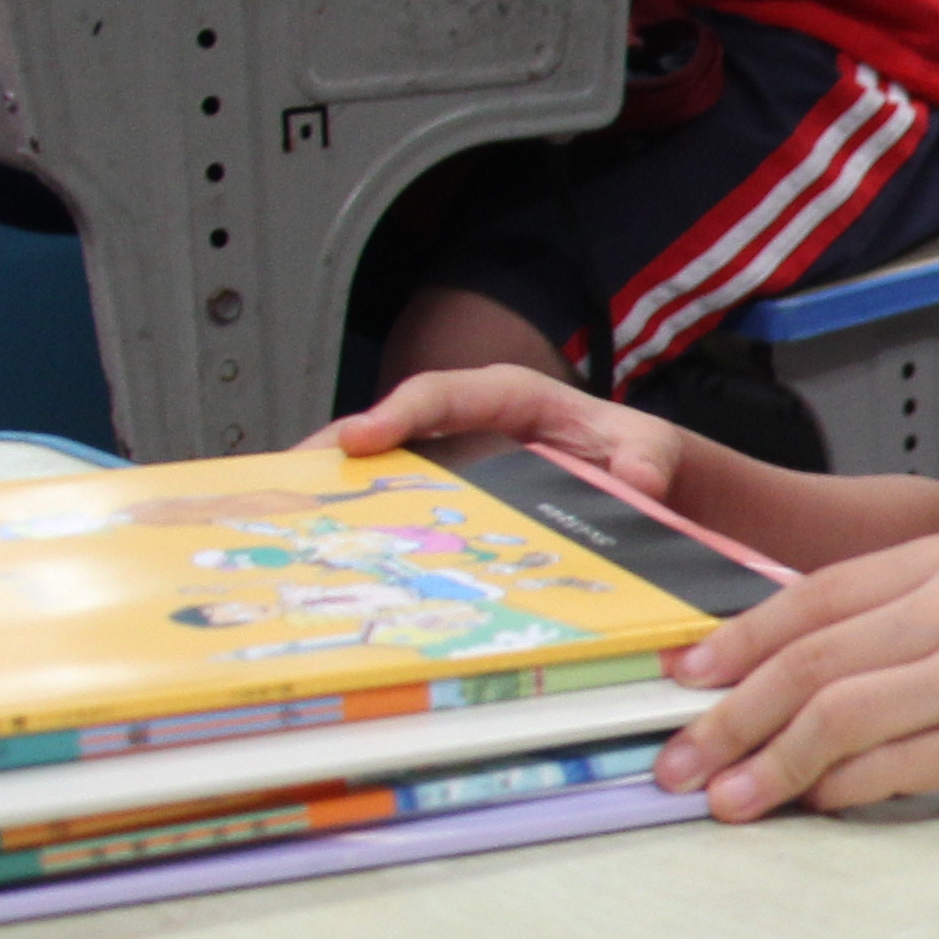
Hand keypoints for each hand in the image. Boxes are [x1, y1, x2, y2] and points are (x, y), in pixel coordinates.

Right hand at [323, 365, 692, 500]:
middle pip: (393, 425)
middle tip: (291, 478)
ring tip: (288, 515)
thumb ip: (646, 461)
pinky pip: (399, 496)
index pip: (444, 393)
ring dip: (337, 487)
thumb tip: (637, 482)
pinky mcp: (449, 487)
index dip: (399, 413)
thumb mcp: (650, 450)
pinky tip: (334, 545)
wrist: (639, 474)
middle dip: (338, 449)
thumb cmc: (635, 451)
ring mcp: (454, 453)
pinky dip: (365, 515)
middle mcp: (471, 419)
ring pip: (385, 464)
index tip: (362, 438)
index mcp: (511, 396)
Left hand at [652, 533, 938, 819]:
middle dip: (728, 718)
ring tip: (727, 803)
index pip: (811, 598)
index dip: (733, 644)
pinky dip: (839, 794)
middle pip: (810, 662)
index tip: (680, 683)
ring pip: (839, 719)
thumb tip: (788, 673)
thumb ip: (904, 617)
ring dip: (769, 768)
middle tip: (678, 763)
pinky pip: (895, 772)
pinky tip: (813, 809)